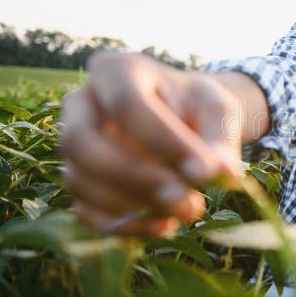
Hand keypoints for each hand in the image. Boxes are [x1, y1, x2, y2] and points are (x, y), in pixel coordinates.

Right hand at [60, 52, 247, 236]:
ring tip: (188, 211)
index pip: (126, 104)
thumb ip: (222, 138)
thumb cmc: (198, 107)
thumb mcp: (218, 111)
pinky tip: (164, 225)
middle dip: (135, 179)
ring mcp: (73, 144)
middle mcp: (81, 103)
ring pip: (80, 180)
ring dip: (133, 206)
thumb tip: (222, 174)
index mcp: (116, 70)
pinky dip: (123, 226)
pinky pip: (85, 211)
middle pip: (82, 142)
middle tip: (188, 203)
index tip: (204, 172)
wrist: (184, 119)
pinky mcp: (79, 180)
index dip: (163, 142)